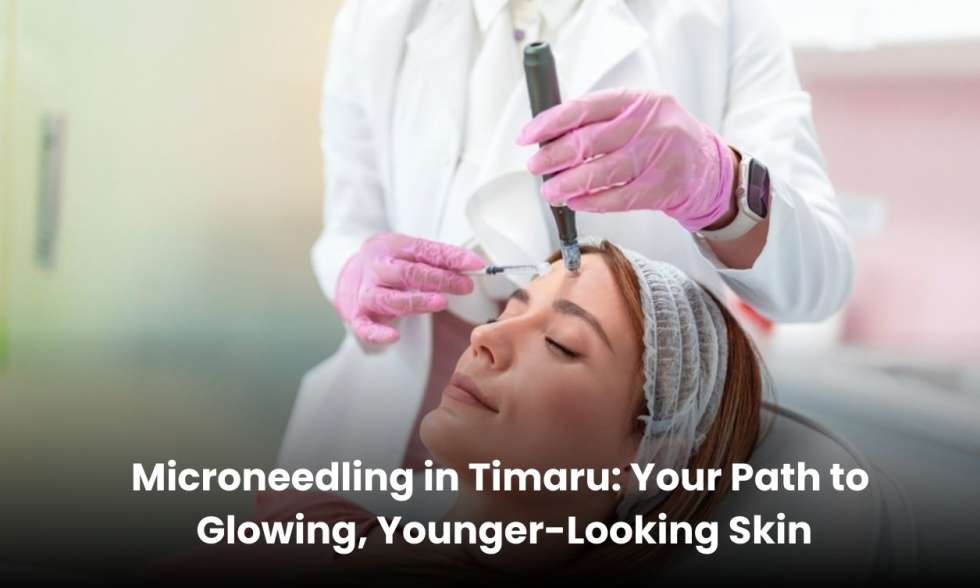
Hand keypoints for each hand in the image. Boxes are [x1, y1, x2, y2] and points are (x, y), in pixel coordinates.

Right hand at [334, 232, 485, 343]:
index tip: (476, 265)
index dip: (451, 258)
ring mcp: (365, 292)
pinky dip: (378, 333)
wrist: (348, 276)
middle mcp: (377, 267)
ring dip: (416, 301)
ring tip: (441, 302)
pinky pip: (365, 326)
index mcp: (391, 246)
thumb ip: (437, 260)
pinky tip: (393, 337)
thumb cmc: (389, 265)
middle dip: (440, 279)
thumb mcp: (409, 253)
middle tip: (465, 286)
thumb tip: (473, 266)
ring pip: (390, 299)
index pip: (424, 250)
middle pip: (408, 273)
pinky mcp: (358, 315)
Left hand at [517, 88, 735, 230]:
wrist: (707, 166)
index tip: (527, 136)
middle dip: (553, 156)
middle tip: (535, 166)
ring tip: (550, 190)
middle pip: (588, 142)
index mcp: (637, 100)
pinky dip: (591, 202)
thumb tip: (550, 136)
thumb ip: (600, 119)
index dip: (550, 122)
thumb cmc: (662, 136)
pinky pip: (616, 198)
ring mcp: (656, 157)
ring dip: (567, 184)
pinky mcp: (660, 188)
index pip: (584, 108)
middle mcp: (648, 125)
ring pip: (599, 173)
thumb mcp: (638, 112)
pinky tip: (575, 202)